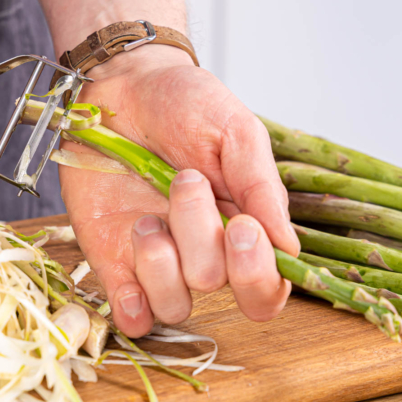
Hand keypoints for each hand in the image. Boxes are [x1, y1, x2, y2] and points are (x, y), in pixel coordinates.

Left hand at [60, 45, 300, 337]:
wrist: (120, 85)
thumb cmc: (183, 103)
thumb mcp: (235, 130)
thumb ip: (261, 187)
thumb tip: (289, 248)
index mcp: (242, 227)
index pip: (266, 289)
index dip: (257, 271)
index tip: (241, 224)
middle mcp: (202, 254)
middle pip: (216, 285)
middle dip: (200, 236)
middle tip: (186, 182)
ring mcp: (157, 262)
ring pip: (173, 306)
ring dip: (160, 261)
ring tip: (147, 216)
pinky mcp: (113, 262)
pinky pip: (130, 315)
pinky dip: (132, 308)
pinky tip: (129, 279)